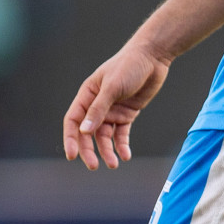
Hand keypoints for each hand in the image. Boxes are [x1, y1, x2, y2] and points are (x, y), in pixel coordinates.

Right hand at [62, 43, 170, 169]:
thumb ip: (98, 109)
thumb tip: (84, 131)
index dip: (70, 139)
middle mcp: (97, 105)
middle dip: (89, 150)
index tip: (72, 156)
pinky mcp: (127, 114)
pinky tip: (125, 155)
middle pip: (87, 133)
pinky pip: (121, 134)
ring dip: (107, 151)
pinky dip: (122, 145)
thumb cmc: (129, 66)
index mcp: (87, 95)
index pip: (73, 120)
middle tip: (93, 166)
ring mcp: (112, 111)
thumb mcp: (112, 87)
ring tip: (114, 164)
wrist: (153, 58)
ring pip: (104, 137)